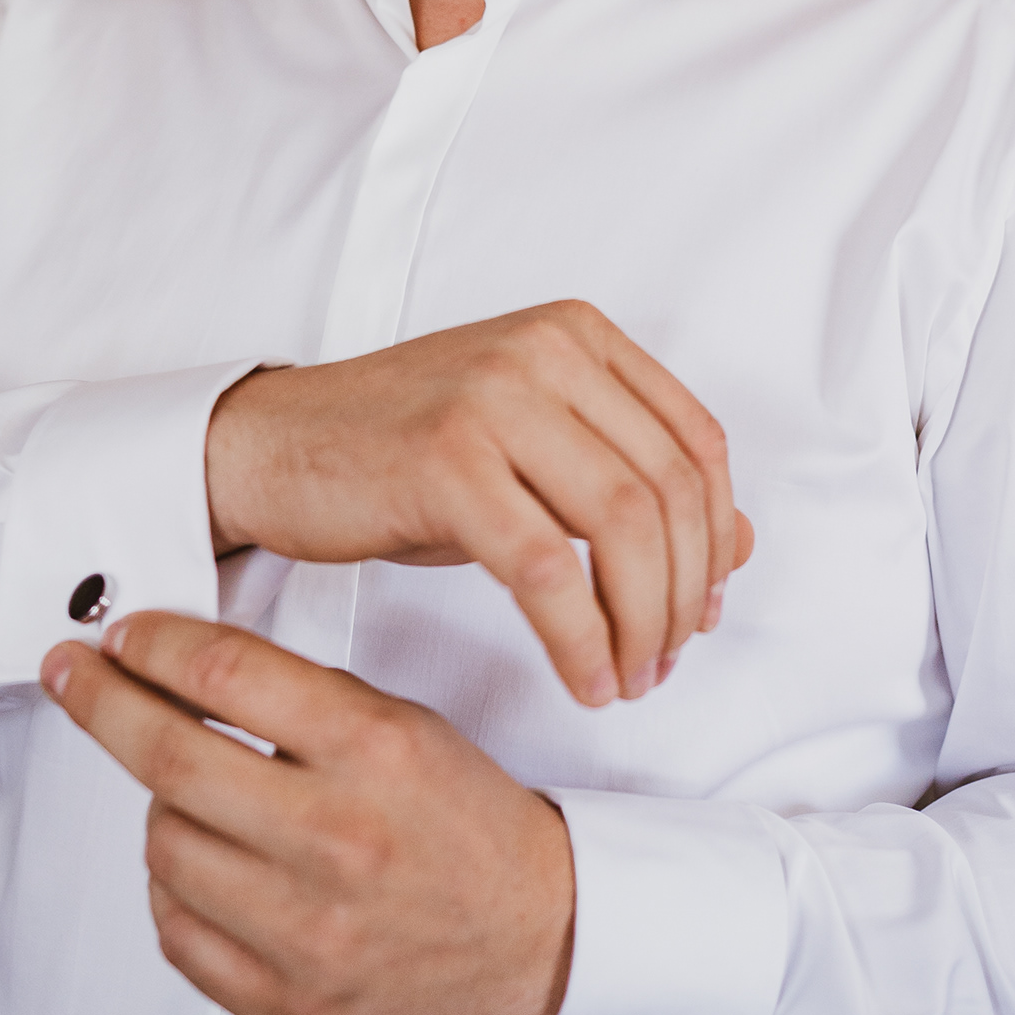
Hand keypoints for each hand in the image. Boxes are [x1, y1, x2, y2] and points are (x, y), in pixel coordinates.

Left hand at [42, 612, 573, 1014]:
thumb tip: (175, 664)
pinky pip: (177, 930)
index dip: (151, 645)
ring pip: (165, 845)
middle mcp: (339, 837)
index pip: (226, 674)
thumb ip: (296, 697)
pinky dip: (178, 890)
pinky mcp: (290, 1001)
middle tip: (73, 678)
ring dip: (163, 809)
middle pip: (170, 757)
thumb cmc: (461, 821)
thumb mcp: (402, 724)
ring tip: (200, 802)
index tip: (116, 637)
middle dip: (102, 704)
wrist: (538, 935)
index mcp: (374, 751)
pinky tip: (213, 870)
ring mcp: (310, 929)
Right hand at [205, 300, 752, 706]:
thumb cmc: (403, 456)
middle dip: (683, 594)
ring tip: (628, 679)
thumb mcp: (534, 456)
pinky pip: (547, 569)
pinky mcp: (446, 460)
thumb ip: (630, 484)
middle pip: (667, 488)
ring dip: (640, 622)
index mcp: (578, 335)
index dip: (715, 540)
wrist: (272, 447)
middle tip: (664, 662)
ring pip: (621, 525)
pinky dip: (580, 638)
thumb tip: (743, 546)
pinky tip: (583, 678)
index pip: (697, 443)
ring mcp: (493, 398)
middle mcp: (544, 350)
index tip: (703, 611)